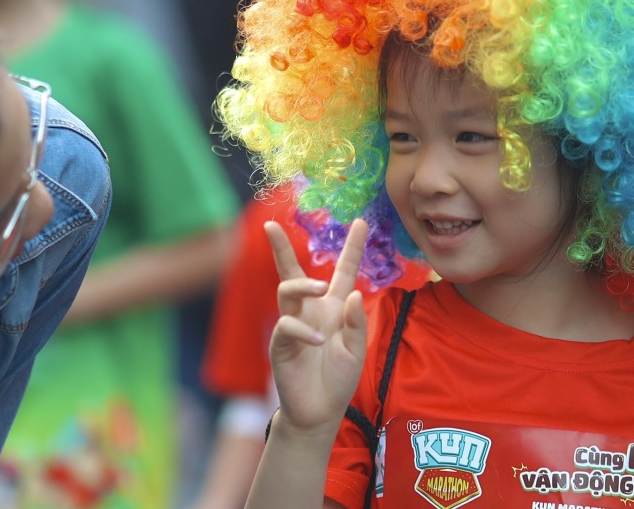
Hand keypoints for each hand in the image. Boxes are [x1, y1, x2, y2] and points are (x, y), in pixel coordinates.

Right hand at [265, 218, 367, 434]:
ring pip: (286, 290)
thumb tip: (355, 294)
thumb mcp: (357, 351)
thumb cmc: (338, 380)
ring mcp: (293, 324)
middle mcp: (310, 310)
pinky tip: (318, 341)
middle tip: (271, 225)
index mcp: (333, 308)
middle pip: (293, 271)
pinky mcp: (281, 343)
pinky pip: (287, 326)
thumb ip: (357, 323)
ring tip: (319, 288)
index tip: (362, 221)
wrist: (319, 413)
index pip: (344, 271)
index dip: (353, 247)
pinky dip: (303, 330)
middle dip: (281, 247)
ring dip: (302, 284)